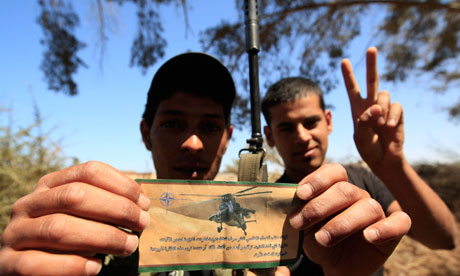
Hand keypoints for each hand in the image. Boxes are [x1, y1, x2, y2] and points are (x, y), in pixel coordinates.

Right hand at [0, 161, 150, 275]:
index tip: (144, 203)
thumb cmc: (70, 241)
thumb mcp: (85, 216)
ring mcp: (15, 233)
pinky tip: (95, 267)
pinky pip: (36, 264)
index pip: (88, 171)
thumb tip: (141, 204)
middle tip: (142, 224)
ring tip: (128, 246)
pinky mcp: (8, 263)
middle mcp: (29, 204)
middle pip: (75, 196)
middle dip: (116, 209)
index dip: (121, 184)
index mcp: (50, 185)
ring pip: (58, 229)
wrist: (34, 270)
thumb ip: (105, 207)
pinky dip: (71, 265)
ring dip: (102, 237)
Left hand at [289, 163, 410, 275]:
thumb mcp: (306, 227)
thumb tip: (292, 203)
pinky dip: (386, 228)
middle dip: (319, 206)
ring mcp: (376, 212)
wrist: (336, 266)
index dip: (317, 180)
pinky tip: (368, 236)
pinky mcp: (393, 231)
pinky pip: (400, 222)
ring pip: (367, 207)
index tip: (300, 194)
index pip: (334, 172)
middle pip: (345, 190)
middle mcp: (358, 196)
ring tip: (322, 239)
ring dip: (342, 223)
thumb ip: (301, 213)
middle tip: (300, 223)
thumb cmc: (320, 240)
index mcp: (337, 188)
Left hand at [341, 47, 404, 166]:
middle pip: (371, 80)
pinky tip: (389, 125)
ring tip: (379, 122)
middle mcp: (371, 104)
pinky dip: (392, 116)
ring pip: (384, 94)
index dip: (348, 75)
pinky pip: (396, 106)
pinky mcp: (397, 114)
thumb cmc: (368, 148)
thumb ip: (365, 122)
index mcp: (357, 108)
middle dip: (371, 64)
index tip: (344, 61)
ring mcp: (385, 108)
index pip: (352, 88)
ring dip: (380, 107)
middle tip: (371, 48)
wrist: (384, 159)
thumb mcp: (360, 137)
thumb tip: (376, 108)